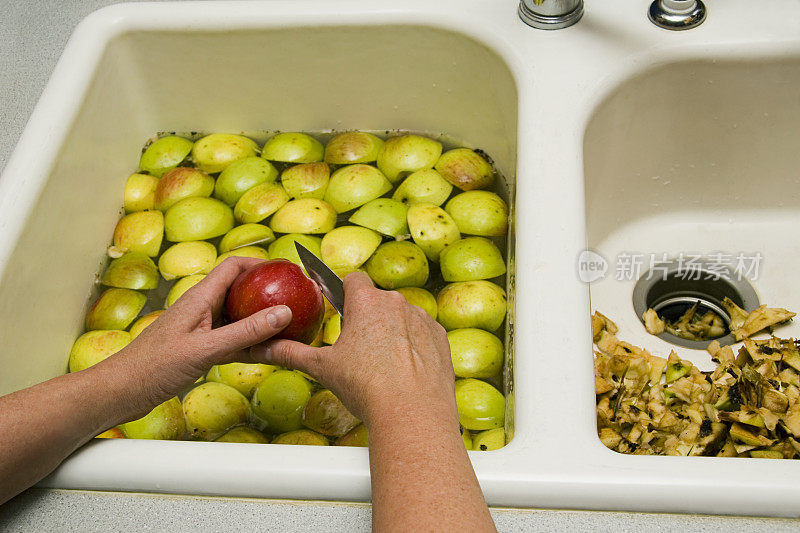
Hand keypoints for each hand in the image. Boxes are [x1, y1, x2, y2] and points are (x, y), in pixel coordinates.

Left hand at [93, 257, 291, 419]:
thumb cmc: (154, 368)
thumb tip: (283, 313)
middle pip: (238, 289)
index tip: (284, 273)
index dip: (260, 264)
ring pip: (236, 315)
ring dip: (258, 320)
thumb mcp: (206, 349)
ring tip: (285, 328)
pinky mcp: (198, 346)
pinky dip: (248, 342)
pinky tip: (263, 353)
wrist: (122, 391)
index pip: (233, 266)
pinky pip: (230, 337)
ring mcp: (199, 327)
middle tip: (292, 301)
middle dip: (265, 292)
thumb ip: (246, 332)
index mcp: (200, 298)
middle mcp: (201, 307)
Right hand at [256, 272, 454, 426]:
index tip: (338, 304)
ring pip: (401, 317)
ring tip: (382, 365)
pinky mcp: (440, 338)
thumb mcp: (322, 368)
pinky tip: (404, 370)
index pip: (353, 279)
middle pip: (377, 301)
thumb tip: (262, 348)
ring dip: (391, 331)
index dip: (343, 290)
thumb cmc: (367, 387)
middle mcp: (397, 303)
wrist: (412, 414)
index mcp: (367, 302)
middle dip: (366, 318)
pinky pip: (423, 334)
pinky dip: (414, 346)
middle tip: (356, 348)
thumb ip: (291, 353)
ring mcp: (423, 319)